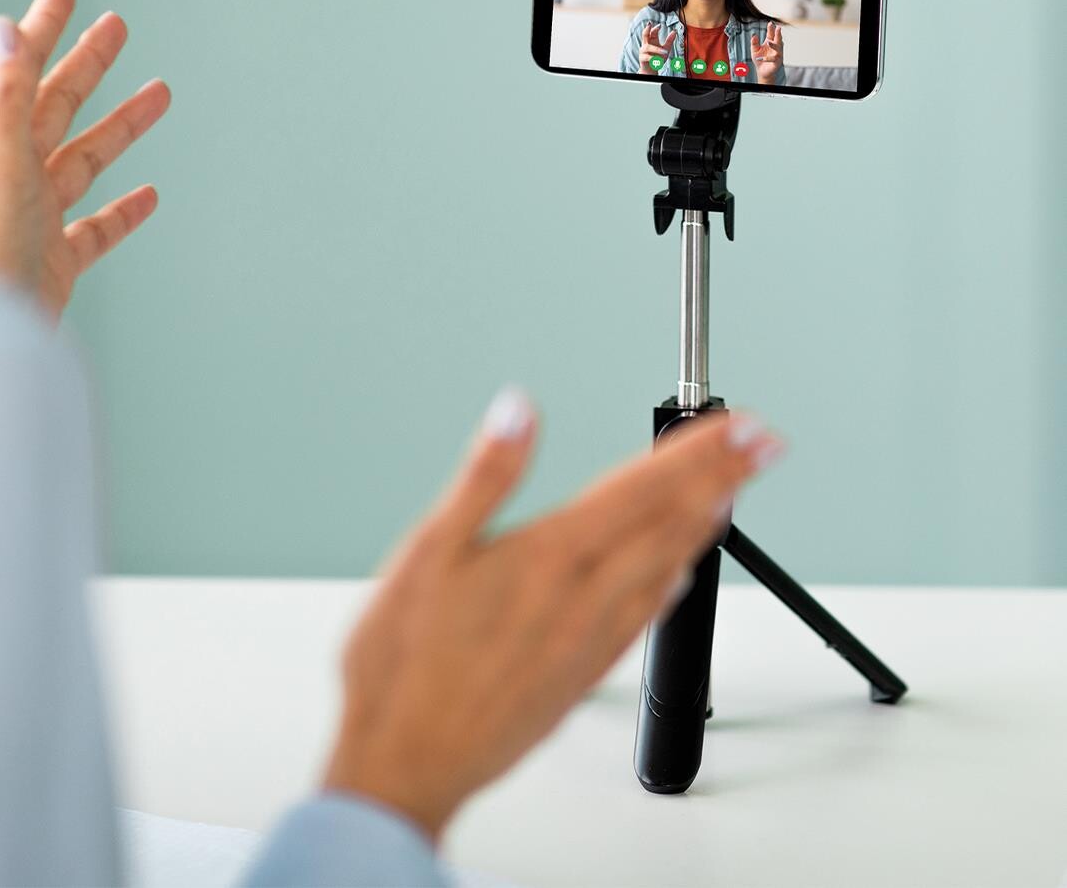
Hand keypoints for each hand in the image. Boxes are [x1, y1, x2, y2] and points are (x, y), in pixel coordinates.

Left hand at [0, 0, 170, 318]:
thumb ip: (2, 97)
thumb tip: (1, 27)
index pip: (22, 71)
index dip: (45, 28)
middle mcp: (11, 176)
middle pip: (57, 107)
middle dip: (87, 64)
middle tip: (118, 25)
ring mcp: (35, 219)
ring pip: (86, 160)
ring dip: (121, 126)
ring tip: (160, 94)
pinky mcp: (55, 262)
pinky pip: (97, 227)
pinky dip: (123, 209)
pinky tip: (149, 196)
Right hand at [322, 392, 780, 841]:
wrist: (410, 761)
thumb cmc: (406, 661)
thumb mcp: (428, 549)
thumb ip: (485, 476)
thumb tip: (519, 410)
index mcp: (550, 557)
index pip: (642, 488)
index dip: (699, 452)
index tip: (742, 424)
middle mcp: (584, 598)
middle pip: (669, 524)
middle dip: (722, 477)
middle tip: (765, 445)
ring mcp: (590, 640)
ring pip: (666, 569)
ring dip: (704, 524)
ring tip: (733, 493)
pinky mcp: (583, 675)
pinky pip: (646, 618)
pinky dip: (673, 584)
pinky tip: (678, 574)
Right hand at [639, 23, 672, 73]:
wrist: (652, 69)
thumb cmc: (658, 58)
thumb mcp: (666, 48)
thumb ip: (669, 40)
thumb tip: (675, 31)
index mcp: (652, 41)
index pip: (651, 32)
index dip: (655, 28)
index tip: (660, 25)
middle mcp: (646, 44)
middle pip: (644, 35)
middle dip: (646, 30)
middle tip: (650, 25)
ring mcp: (643, 51)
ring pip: (647, 47)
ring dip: (657, 49)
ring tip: (665, 52)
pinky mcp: (642, 58)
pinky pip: (647, 57)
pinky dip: (653, 58)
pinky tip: (658, 60)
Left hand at [752, 20, 783, 83]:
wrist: (761, 71)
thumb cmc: (759, 59)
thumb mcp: (754, 50)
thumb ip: (754, 43)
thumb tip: (754, 35)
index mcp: (770, 42)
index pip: (771, 34)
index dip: (771, 29)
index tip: (770, 23)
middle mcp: (775, 47)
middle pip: (777, 39)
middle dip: (778, 33)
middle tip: (778, 28)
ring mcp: (777, 54)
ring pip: (778, 49)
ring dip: (774, 45)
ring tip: (769, 42)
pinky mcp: (777, 62)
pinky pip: (774, 59)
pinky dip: (768, 58)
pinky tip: (763, 58)